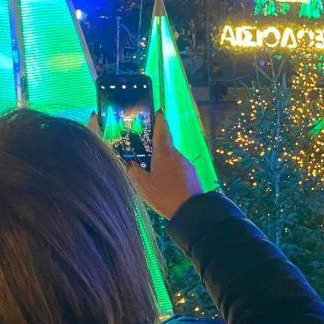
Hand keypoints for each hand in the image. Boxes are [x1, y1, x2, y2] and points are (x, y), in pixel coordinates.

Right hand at [88, 111, 202, 218]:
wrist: (192, 212)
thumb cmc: (165, 196)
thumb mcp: (143, 185)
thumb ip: (134, 172)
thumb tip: (130, 164)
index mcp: (164, 152)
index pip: (162, 128)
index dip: (158, 119)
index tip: (157, 112)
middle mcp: (177, 154)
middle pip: (164, 146)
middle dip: (154, 149)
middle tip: (143, 155)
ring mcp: (187, 164)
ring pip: (171, 159)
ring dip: (162, 164)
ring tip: (153, 176)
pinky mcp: (192, 174)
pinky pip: (178, 169)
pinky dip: (171, 173)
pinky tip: (165, 185)